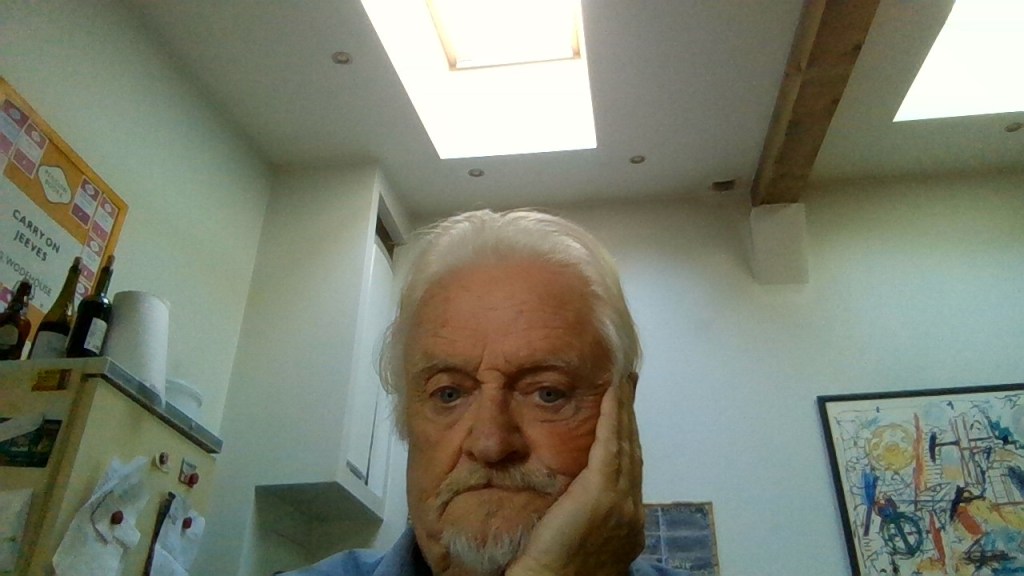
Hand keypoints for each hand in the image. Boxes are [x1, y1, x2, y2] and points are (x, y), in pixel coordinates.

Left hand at [506, 374, 644, 575]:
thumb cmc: (556, 567)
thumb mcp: (581, 536)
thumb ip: (584, 511)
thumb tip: (571, 493)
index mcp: (626, 520)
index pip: (629, 469)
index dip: (628, 438)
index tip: (625, 414)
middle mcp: (631, 509)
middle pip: (633, 451)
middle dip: (631, 418)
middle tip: (630, 385)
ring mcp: (621, 501)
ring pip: (625, 444)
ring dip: (624, 409)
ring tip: (623, 382)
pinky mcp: (602, 493)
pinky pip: (611, 445)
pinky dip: (614, 416)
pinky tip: (612, 394)